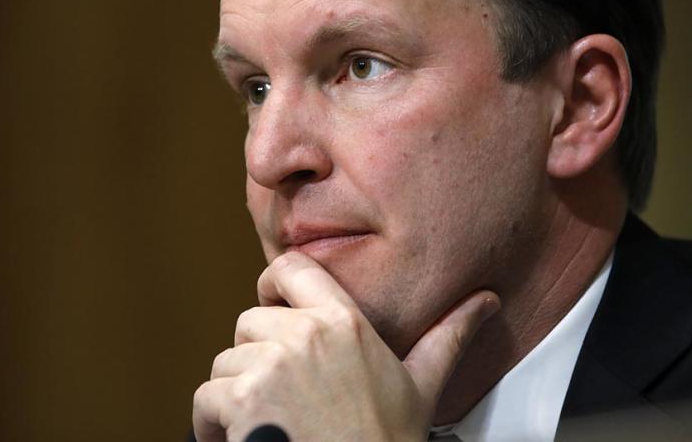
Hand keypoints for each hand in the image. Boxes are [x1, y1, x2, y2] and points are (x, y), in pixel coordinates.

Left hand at [192, 251, 499, 440]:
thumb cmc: (388, 441)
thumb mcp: (423, 384)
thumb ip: (449, 335)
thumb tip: (485, 302)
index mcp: (345, 322)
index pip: (289, 267)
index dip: (272, 286)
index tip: (272, 307)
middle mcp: (305, 335)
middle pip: (248, 321)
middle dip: (254, 355)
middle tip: (278, 391)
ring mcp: (272, 366)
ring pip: (225, 362)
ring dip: (233, 393)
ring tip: (264, 420)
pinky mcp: (243, 400)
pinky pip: (206, 397)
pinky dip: (212, 424)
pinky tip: (242, 440)